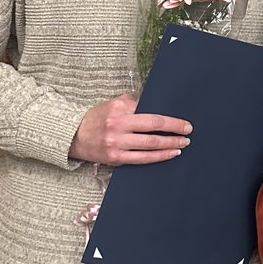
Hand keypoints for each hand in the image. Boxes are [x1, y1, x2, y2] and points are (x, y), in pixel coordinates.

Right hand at [69, 94, 191, 164]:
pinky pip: (142, 158)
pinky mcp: (116, 158)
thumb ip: (134, 104)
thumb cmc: (98, 118)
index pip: (150, 112)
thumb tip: (157, 107)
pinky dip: (158, 157)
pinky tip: (170, 154)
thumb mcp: (113, 104)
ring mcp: (116, 143)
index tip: (183, 122)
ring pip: (150, 144)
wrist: (74, 136)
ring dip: (170, 144)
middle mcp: (118, 125)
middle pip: (153, 126)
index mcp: (119, 108)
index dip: (170, 119)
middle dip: (174, 130)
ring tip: (183, 144)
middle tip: (188, 132)